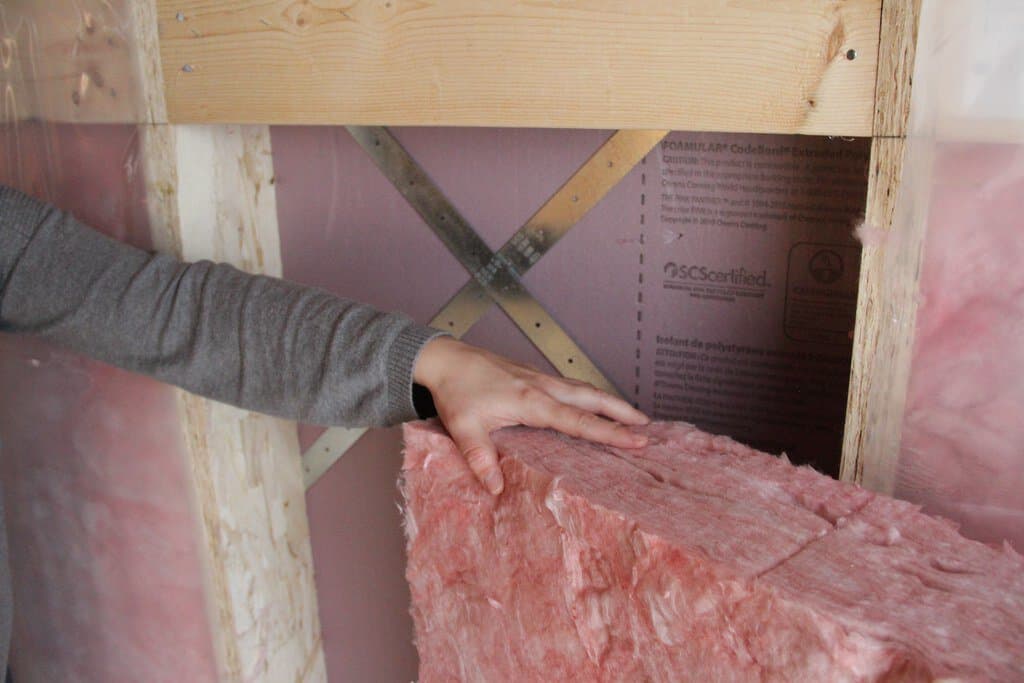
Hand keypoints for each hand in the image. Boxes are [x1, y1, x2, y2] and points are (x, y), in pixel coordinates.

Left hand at [413, 337, 649, 494]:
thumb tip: (496, 489)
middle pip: (592, 399)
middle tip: (649, 429)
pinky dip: (591, 396)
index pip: (578, 421)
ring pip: (584, 390)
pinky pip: (572, 387)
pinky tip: (593, 404)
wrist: (446, 358)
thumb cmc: (456, 391)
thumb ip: (480, 458)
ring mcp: (540, 379)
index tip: (636, 440)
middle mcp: (543, 388)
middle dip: (622, 413)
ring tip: (633, 417)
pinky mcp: (534, 377)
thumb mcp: (463, 428)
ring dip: (610, 403)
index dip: (609, 432)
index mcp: (532, 401)